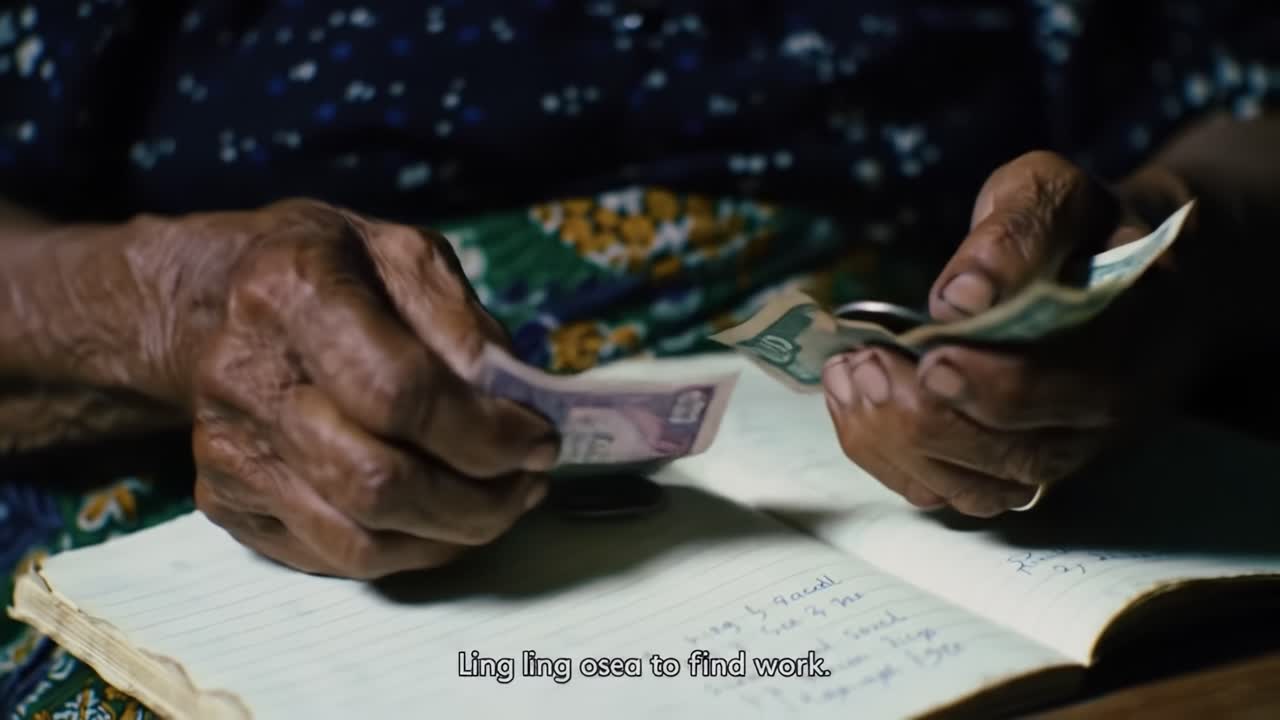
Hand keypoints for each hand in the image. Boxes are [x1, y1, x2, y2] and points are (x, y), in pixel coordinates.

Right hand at [167, 200, 556, 577]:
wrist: (208, 296)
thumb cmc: (326, 270)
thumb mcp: (402, 256)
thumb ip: (463, 325)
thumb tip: (514, 405)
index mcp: (294, 293)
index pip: (400, 393)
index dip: (485, 433)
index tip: (540, 441)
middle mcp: (246, 378)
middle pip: (378, 483)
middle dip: (478, 502)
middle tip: (529, 484)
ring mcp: (227, 450)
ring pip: (359, 542)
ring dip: (452, 536)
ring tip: (500, 505)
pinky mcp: (227, 502)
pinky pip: (333, 558)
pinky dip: (408, 550)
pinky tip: (443, 518)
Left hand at [824, 151, 1195, 516]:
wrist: (1099, 275)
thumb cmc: (1073, 230)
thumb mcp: (1054, 194)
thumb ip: (1017, 232)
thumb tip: (960, 299)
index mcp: (1136, 347)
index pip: (1074, 391)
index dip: (996, 384)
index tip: (931, 355)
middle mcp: (1103, 422)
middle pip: (1015, 457)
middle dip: (927, 416)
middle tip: (866, 360)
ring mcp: (1055, 456)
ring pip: (974, 488)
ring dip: (896, 440)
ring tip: (849, 375)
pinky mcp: (1005, 471)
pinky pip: (944, 492)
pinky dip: (885, 456)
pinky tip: (850, 400)